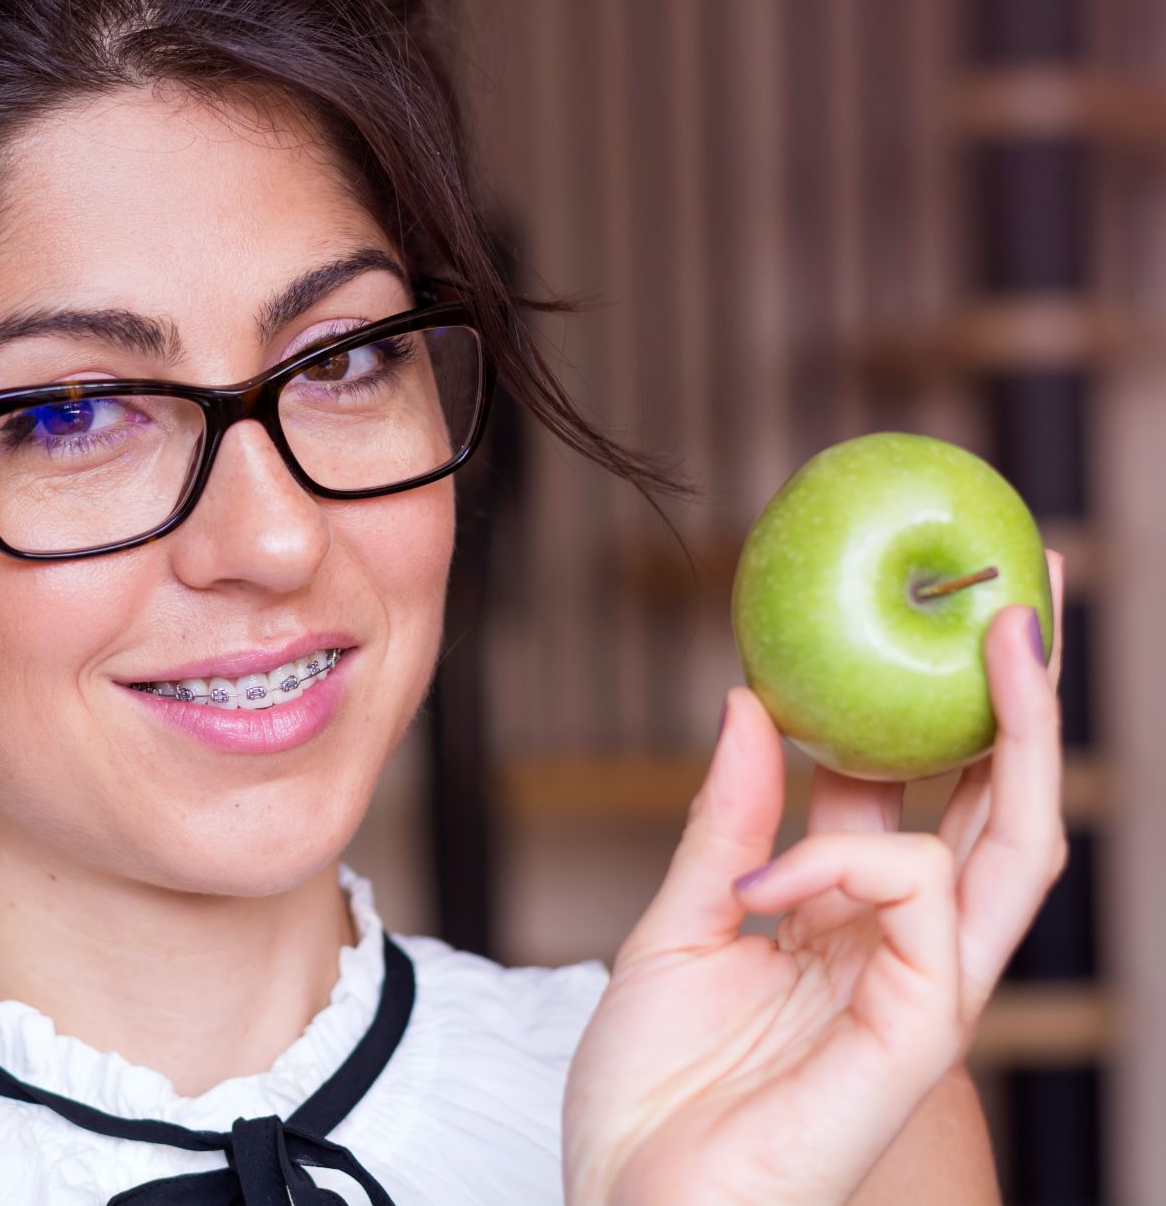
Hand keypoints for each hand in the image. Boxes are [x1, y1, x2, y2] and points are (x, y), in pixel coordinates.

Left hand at [562, 550, 1066, 1205]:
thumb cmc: (648, 1092)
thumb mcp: (678, 926)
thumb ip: (727, 823)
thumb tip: (757, 703)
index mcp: (847, 924)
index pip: (920, 799)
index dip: (935, 710)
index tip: (942, 612)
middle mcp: (900, 953)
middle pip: (999, 813)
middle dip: (1028, 701)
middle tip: (1033, 589)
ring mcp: (917, 997)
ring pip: (1007, 849)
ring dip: (1011, 731)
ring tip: (996, 634)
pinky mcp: (915, 1043)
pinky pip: (927, 910)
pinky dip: (850, 862)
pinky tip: (772, 882)